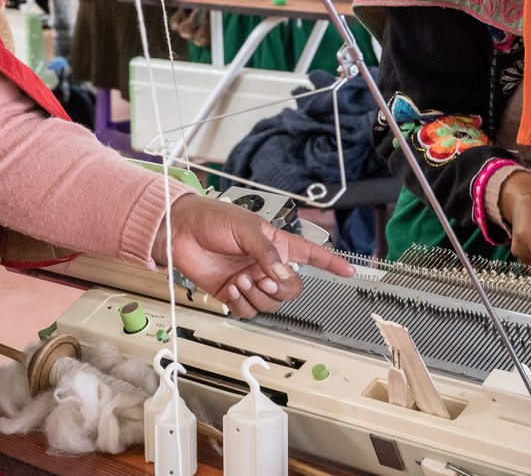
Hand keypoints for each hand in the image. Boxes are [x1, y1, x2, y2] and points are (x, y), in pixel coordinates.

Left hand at [153, 196, 354, 317]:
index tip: (349, 271)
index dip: (331, 263)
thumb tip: (282, 274)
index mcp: (277, 244)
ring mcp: (251, 281)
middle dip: (281, 287)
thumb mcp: (246, 227)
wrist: (181, 232)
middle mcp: (267, 265)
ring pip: (272, 304)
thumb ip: (267, 252)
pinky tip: (233, 288)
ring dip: (258, 295)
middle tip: (263, 276)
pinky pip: (249, 311)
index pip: (311, 255)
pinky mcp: (233, 295)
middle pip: (293, 289)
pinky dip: (242, 303)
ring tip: (241, 278)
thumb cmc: (212, 219)